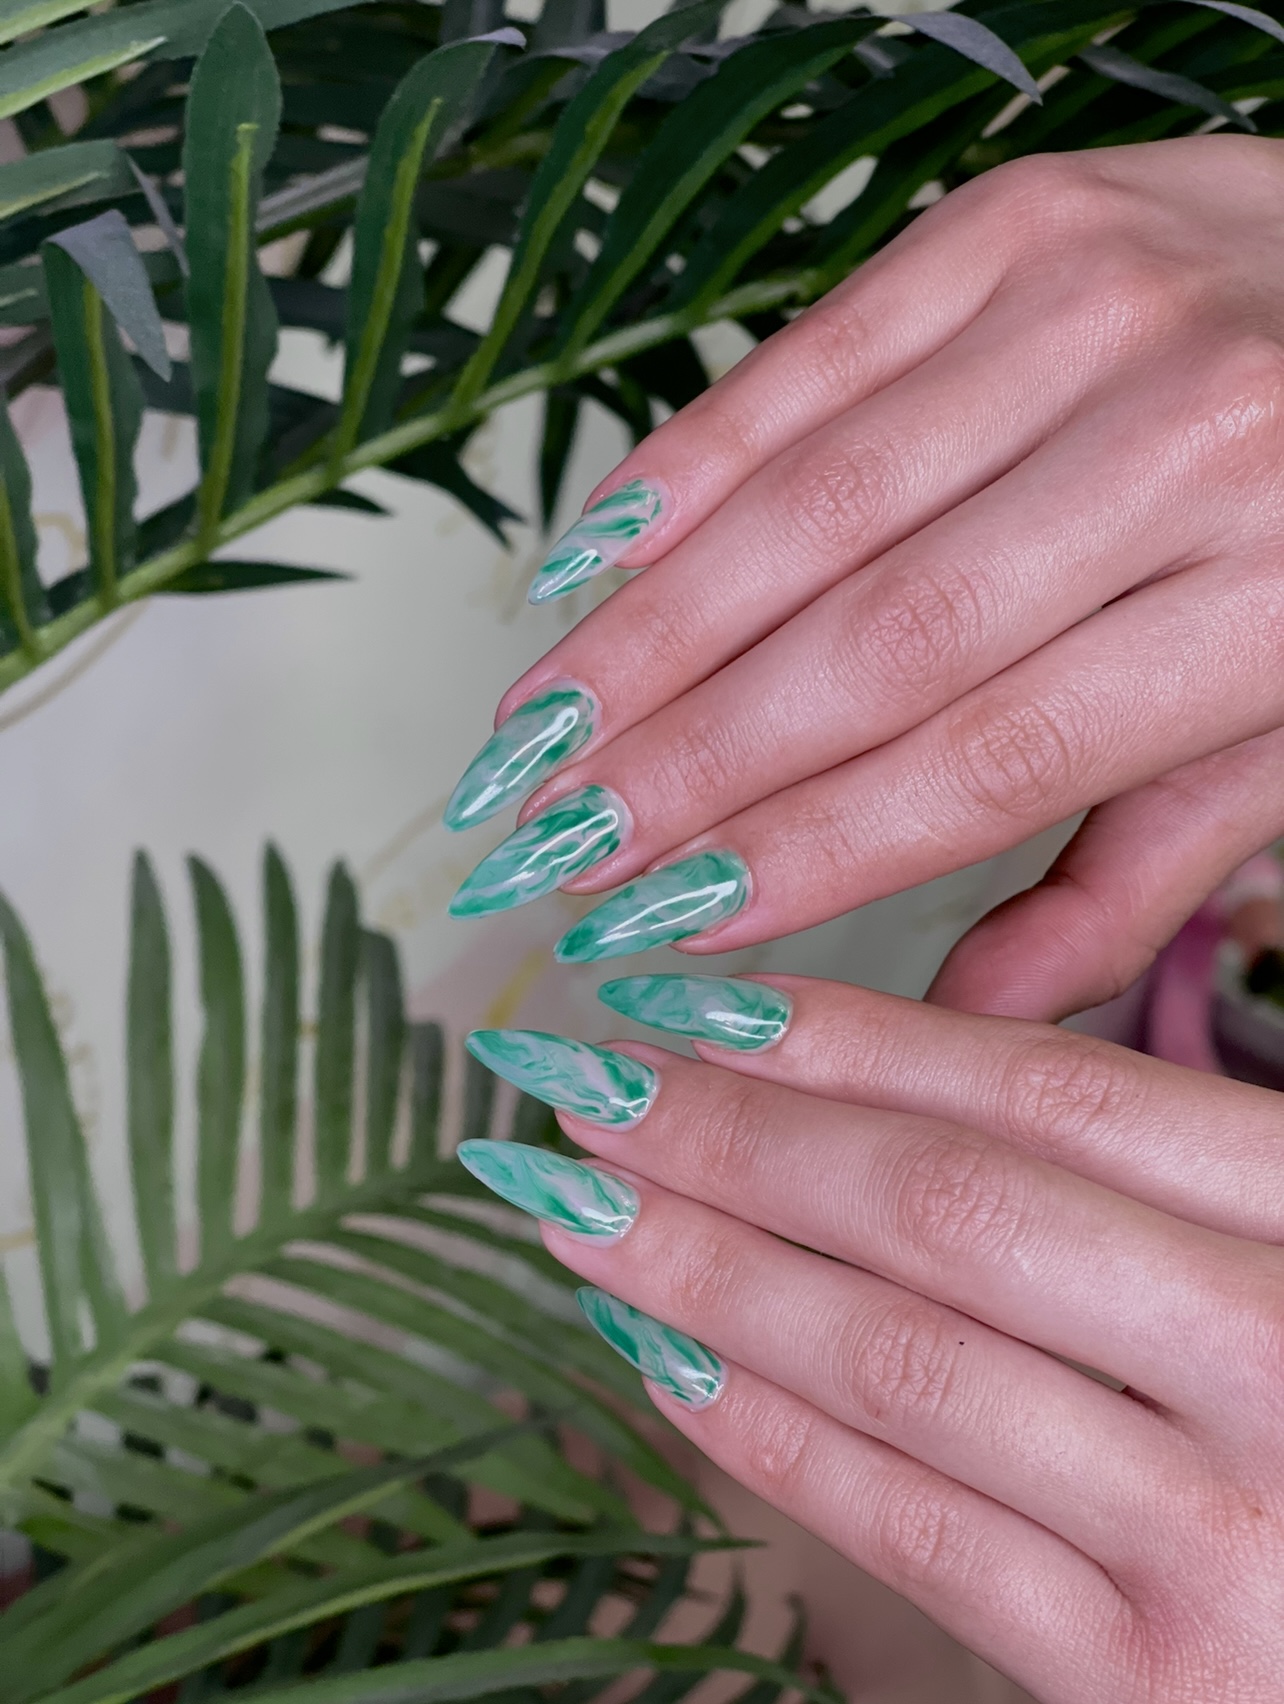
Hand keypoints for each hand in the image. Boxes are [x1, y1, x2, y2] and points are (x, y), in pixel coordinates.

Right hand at [448, 136, 1283, 1017]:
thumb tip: (959, 1021)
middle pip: (876, 643)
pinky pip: (806, 362)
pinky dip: (681, 469)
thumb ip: (1134, 874)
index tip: (663, 925)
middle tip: (551, 849)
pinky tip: (587, 563)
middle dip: (686, 766)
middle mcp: (1190, 440)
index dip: (805, 852)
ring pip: (813, 511)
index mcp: (1278, 601)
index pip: (989, 762)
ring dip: (647, 639)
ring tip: (535, 738)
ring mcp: (1094, 306)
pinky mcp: (1019, 216)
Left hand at [457, 979, 1283, 1701]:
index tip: (692, 1006)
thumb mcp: (1268, 1250)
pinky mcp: (1156, 1684)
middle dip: (736, 1138)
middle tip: (584, 1090)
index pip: (1049, 1090)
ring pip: (903, 1363)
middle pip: (949, 1208)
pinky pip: (916, 1532)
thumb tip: (860, 1074)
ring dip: (708, 1272)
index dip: (846, 1037)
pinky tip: (662, 1357)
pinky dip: (766, 1435)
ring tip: (580, 1212)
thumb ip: (1128, 1172)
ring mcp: (1228, 1536)